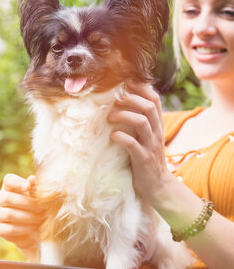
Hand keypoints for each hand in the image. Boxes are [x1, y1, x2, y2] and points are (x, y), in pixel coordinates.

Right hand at [0, 174, 42, 255]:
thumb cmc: (35, 208)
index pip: (8, 180)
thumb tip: (32, 179)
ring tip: (39, 219)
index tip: (28, 186)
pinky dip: (24, 228)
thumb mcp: (36, 197)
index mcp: (8, 187)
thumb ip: (35, 187)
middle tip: (41, 209)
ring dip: (27, 217)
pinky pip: (9, 228)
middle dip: (26, 204)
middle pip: (7, 197)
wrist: (33, 231)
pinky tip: (33, 228)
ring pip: (8, 214)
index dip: (17, 182)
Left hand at [108, 82, 174, 205]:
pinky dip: (121, 137)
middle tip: (114, 99)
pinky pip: (133, 144)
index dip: (141, 88)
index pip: (154, 100)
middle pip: (149, 106)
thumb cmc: (145, 160)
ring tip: (110, 117)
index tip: (125, 81)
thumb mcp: (144, 138)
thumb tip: (117, 106)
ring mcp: (150, 145)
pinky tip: (112, 136)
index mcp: (156, 125)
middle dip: (131, 99)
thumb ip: (137, 123)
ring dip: (124, 116)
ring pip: (142, 122)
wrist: (158, 187)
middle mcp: (156, 132)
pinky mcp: (143, 159)